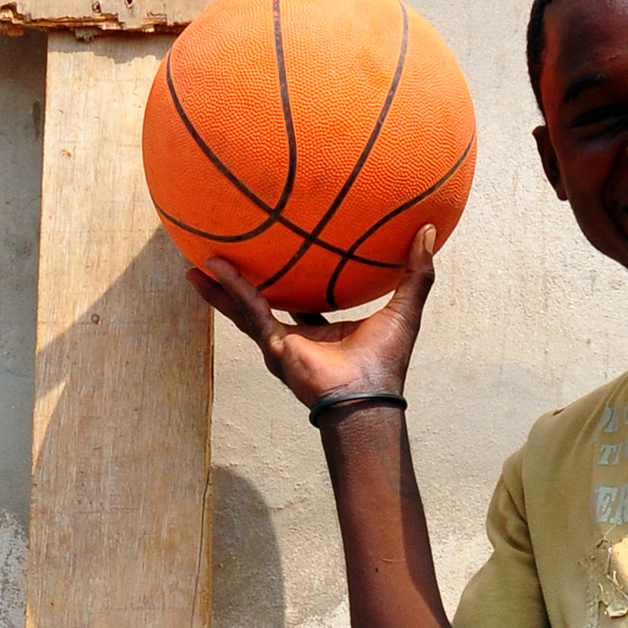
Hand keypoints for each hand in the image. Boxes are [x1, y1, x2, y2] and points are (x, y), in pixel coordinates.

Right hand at [189, 228, 438, 416]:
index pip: (303, 304)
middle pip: (264, 304)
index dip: (293, 283)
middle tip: (226, 257)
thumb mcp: (404, 307)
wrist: (369, 398)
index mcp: (326, 332)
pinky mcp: (274, 347)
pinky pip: (249, 311)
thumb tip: (430, 229)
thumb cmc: (387, 362)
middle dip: (244, 284)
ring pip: (244, 308)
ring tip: (197, 263)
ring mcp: (282, 345)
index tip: (282, 259)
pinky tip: (210, 268)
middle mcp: (299, 339)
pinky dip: (230, 289)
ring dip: (222, 287)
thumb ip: (416, 271)